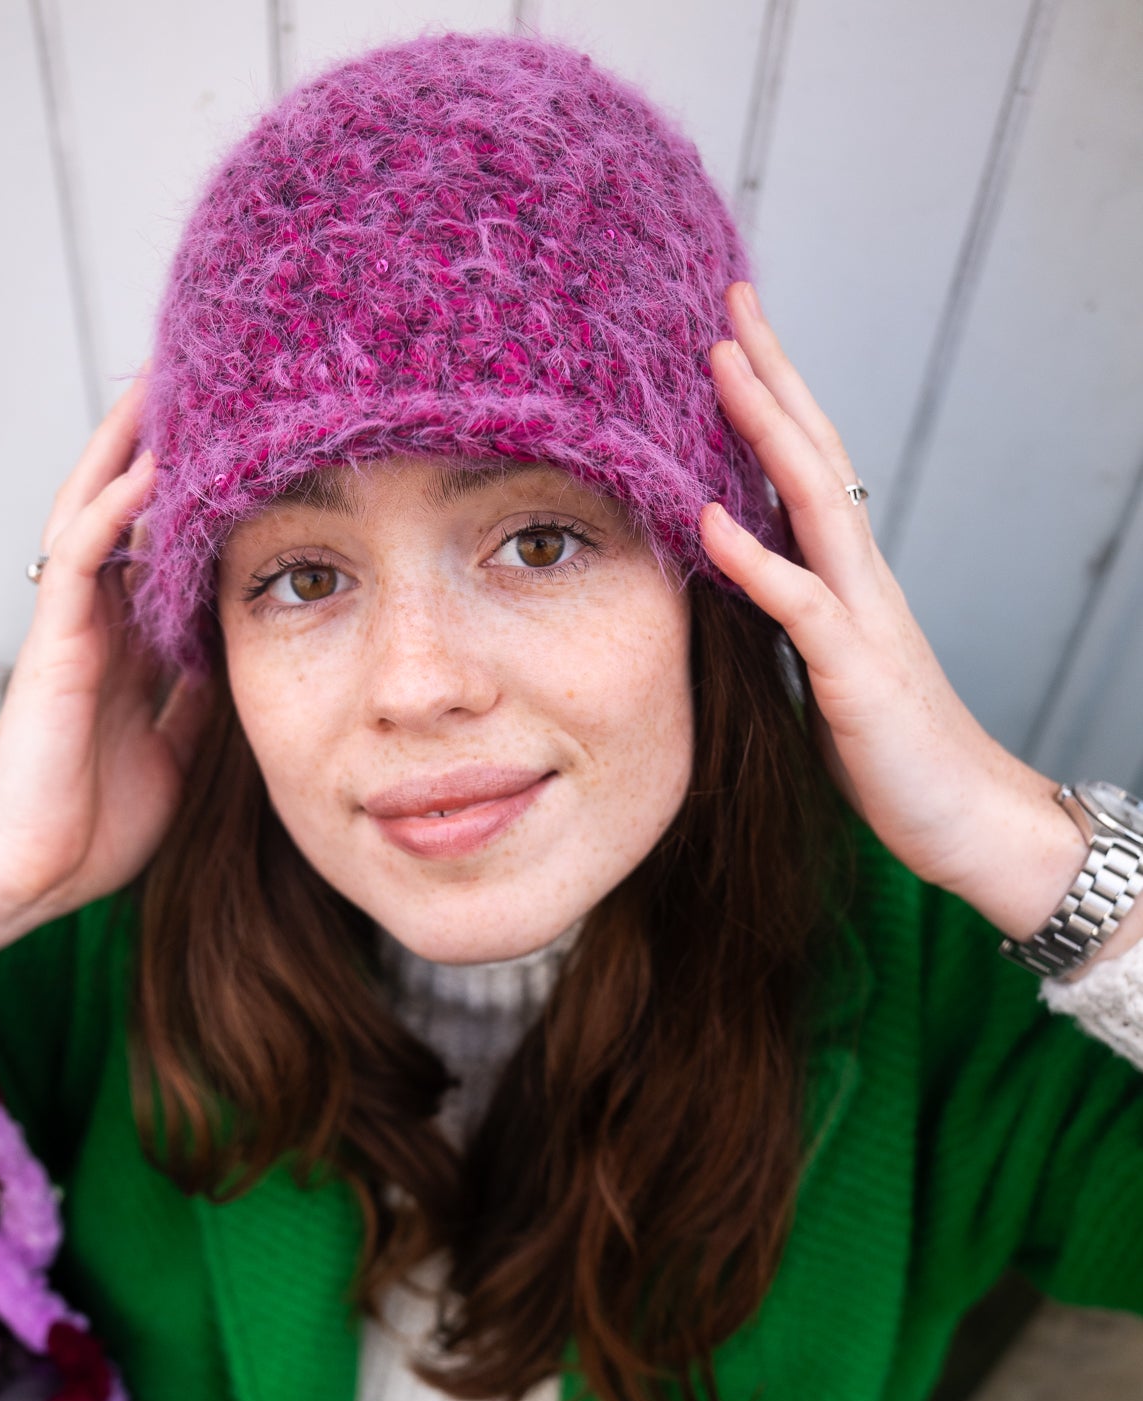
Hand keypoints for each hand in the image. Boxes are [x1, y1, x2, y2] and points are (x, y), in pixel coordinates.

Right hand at [0, 369, 207, 924]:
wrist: (36, 874)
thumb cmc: (93, 824)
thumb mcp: (175, 754)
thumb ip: (195, 702)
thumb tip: (234, 666)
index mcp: (126, 647)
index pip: (160, 549)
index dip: (193, 499)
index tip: (241, 449)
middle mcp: (99, 623)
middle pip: (125, 510)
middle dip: (156, 446)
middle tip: (202, 380)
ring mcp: (73, 626)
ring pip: (96, 510)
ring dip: (128, 447)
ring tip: (168, 383)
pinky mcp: (55, 643)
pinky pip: (81, 557)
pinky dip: (114, 508)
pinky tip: (150, 465)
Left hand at [697, 281, 1096, 951]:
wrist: (969, 820)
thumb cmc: (893, 755)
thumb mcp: (825, 675)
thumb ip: (789, 621)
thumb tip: (736, 586)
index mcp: (851, 579)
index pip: (807, 468)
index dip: (770, 400)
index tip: (727, 336)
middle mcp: (863, 581)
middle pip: (816, 455)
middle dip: (773, 376)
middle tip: (729, 302)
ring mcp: (865, 622)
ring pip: (815, 504)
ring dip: (766, 431)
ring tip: (719, 366)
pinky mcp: (857, 676)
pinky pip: (803, 606)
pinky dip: (755, 559)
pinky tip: (710, 520)